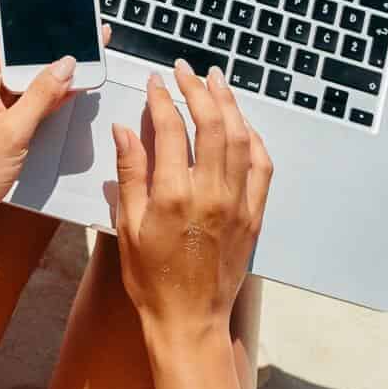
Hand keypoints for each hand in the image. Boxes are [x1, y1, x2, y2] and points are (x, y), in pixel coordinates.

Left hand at [0, 0, 95, 231]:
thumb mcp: (13, 131)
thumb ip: (42, 94)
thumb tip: (67, 62)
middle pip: (5, 35)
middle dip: (29, 14)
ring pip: (23, 63)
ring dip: (47, 51)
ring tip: (76, 30)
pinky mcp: (4, 116)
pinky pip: (31, 90)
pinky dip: (51, 83)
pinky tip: (75, 76)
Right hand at [110, 60, 273, 340]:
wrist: (188, 318)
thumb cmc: (150, 277)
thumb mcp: (127, 225)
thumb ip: (130, 173)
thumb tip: (126, 129)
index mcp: (173, 195)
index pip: (172, 130)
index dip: (162, 100)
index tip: (155, 82)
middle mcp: (210, 193)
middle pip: (212, 124)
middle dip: (199, 90)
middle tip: (187, 71)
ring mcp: (238, 203)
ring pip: (240, 138)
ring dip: (229, 105)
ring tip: (217, 82)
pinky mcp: (254, 215)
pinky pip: (261, 166)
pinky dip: (254, 139)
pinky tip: (243, 125)